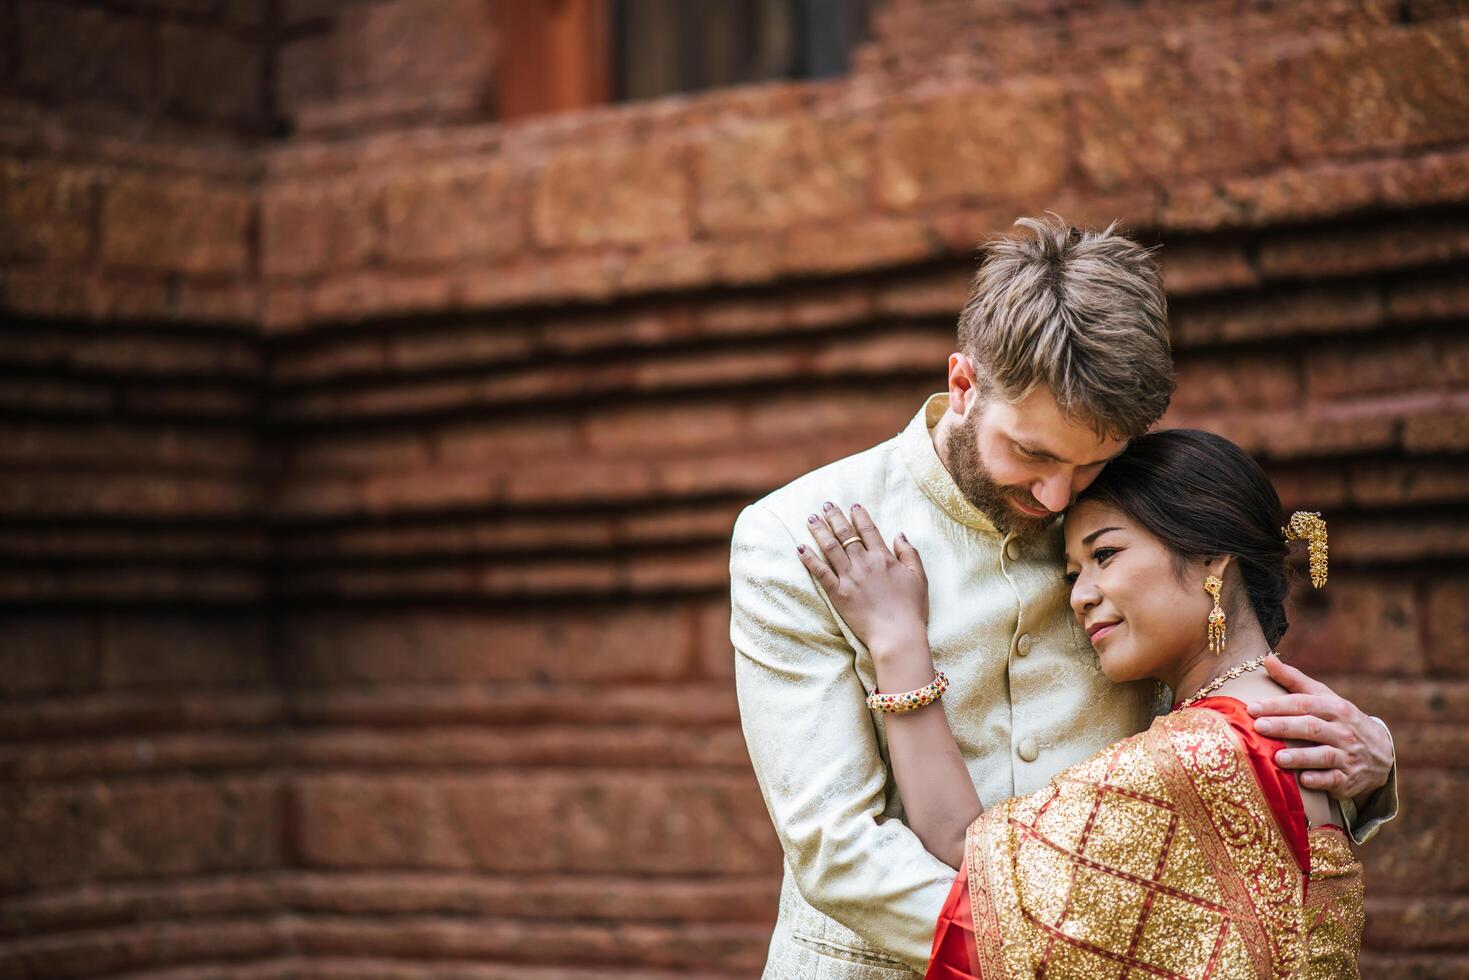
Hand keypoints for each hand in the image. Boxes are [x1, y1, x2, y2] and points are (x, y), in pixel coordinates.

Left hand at [797, 502, 928, 655]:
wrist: (897, 634)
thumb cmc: (911, 609)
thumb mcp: (919, 578)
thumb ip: (909, 554)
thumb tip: (899, 534)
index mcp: (884, 558)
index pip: (868, 530)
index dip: (859, 515)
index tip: (852, 505)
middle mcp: (864, 563)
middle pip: (845, 534)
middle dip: (835, 517)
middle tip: (826, 505)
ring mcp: (850, 578)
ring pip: (831, 548)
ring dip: (820, 531)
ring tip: (811, 518)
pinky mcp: (838, 593)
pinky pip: (821, 572)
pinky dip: (810, 559)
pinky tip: (801, 548)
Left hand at [1248, 656, 1394, 800]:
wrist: (1380, 752)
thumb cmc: (1339, 719)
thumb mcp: (1323, 697)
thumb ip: (1294, 680)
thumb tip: (1266, 658)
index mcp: (1335, 708)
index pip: (1304, 704)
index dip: (1278, 705)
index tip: (1252, 708)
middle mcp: (1343, 731)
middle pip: (1312, 727)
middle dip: (1285, 727)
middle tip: (1259, 727)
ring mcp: (1348, 756)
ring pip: (1324, 755)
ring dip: (1301, 757)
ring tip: (1277, 757)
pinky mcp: (1349, 779)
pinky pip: (1335, 780)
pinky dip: (1320, 781)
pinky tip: (1303, 781)